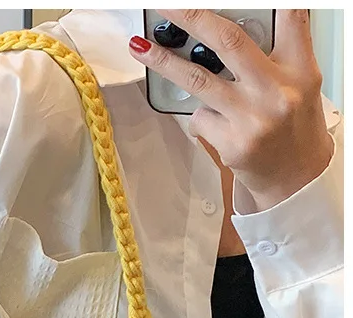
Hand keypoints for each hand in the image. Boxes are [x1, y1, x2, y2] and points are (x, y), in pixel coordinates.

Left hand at [130, 10, 332, 211]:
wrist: (293, 177)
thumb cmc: (292, 126)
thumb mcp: (300, 83)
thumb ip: (279, 54)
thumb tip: (239, 25)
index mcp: (299, 69)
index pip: (291, 20)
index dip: (270, 3)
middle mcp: (276, 91)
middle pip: (228, 42)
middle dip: (192, 16)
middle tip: (166, 6)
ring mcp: (251, 118)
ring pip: (197, 79)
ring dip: (163, 61)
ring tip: (140, 47)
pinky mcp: (230, 143)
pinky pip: (198, 116)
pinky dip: (199, 114)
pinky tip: (214, 121)